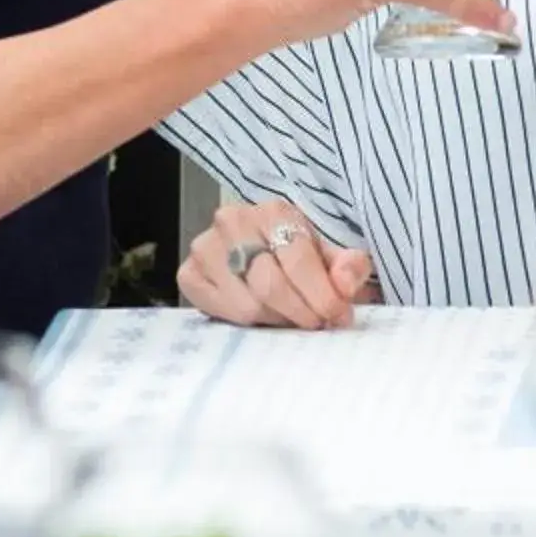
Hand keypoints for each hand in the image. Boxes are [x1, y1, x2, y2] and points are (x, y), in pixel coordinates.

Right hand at [178, 199, 376, 329]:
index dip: (322, 294)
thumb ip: (347, 267)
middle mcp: (233, 222)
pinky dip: (244, 321)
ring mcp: (205, 247)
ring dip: (275, 320)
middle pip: (270, 285)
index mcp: (274, 212)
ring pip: (246, 304)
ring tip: (289, 317)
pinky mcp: (188, 274)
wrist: (261, 253)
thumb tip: (346, 284)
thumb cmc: (296, 256)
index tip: (338, 315)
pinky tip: (260, 315)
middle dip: (300, 312)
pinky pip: (219, 311)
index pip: (298, 258)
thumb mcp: (329, 256)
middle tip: (317, 324)